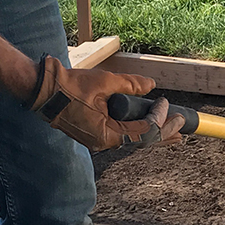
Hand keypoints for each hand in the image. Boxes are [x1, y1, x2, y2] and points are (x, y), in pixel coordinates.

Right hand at [25, 56, 185, 151]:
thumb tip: (151, 85)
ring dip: (153, 135)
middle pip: (142, 142)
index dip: (159, 118)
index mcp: (107, 135)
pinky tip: (148, 128)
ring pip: (133, 140)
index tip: (164, 101)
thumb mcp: (104, 82)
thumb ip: (130, 85)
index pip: (143, 131)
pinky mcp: (94, 134)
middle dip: (164, 135)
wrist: (41, 90)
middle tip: (183, 129)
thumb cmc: (69, 86)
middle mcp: (104, 143)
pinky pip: (121, 135)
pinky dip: (137, 131)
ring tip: (173, 134)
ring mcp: (98, 141)